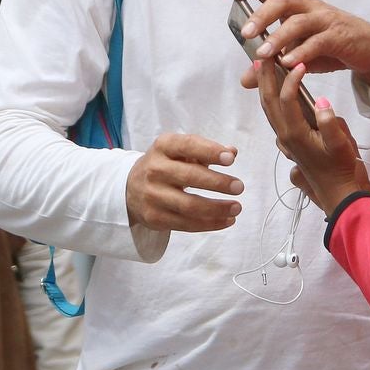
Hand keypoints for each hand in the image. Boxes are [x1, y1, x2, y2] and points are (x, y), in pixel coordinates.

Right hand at [125, 134, 242, 231]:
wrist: (131, 187)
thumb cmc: (167, 164)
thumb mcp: (181, 150)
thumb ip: (207, 149)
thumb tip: (232, 152)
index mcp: (163, 146)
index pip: (187, 145)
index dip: (210, 151)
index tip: (231, 160)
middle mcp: (154, 169)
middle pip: (189, 177)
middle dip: (217, 183)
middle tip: (239, 187)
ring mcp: (152, 195)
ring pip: (188, 205)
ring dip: (216, 208)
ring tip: (236, 208)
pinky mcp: (154, 218)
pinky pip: (185, 224)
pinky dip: (209, 223)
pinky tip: (226, 220)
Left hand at [227, 0, 369, 97]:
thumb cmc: (332, 46)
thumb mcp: (299, 54)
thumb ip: (273, 65)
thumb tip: (246, 79)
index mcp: (297, 7)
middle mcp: (310, 8)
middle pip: (282, 1)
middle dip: (262, 15)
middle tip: (246, 32)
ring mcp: (325, 20)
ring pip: (299, 21)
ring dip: (279, 37)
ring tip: (264, 53)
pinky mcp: (339, 36)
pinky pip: (319, 41)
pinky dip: (303, 51)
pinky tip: (290, 62)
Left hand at [257, 58, 369, 217]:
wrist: (339, 192)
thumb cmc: (342, 168)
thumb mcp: (341, 145)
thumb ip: (330, 123)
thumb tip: (321, 100)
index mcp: (295, 134)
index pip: (286, 100)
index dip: (291, 79)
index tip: (299, 63)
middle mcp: (284, 135)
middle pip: (268, 101)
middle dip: (264, 76)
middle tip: (263, 53)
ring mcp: (284, 139)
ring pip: (268, 107)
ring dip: (264, 85)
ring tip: (263, 64)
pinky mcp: (289, 140)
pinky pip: (275, 114)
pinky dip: (271, 96)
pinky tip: (275, 86)